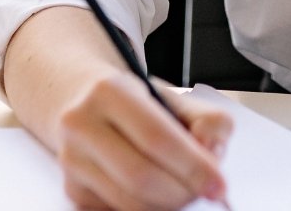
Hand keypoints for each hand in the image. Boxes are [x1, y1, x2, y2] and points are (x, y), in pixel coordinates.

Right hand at [54, 72, 231, 210]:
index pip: (157, 138)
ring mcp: (72, 159)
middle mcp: (82, 124)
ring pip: (127, 202)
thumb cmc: (138, 103)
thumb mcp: (177, 98)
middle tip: (202, 193)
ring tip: (183, 193)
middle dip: (181, 192)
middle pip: (140, 177)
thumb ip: (208, 121)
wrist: (85, 103)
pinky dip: (145, 210)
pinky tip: (157, 196)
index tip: (218, 185)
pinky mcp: (72, 188)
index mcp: (110, 91)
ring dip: (165, 206)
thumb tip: (211, 155)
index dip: (193, 167)